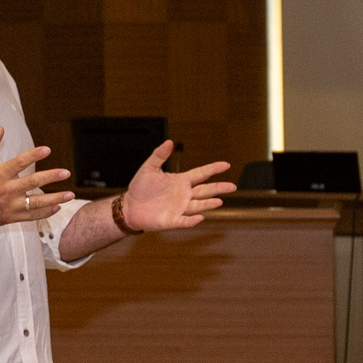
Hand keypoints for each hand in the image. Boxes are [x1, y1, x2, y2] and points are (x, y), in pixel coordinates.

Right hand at [0, 127, 69, 230]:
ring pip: (36, 202)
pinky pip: (31, 216)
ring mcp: (10, 205)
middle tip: (66, 172)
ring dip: (55, 198)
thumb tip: (1, 129)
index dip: (34, 155)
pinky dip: (45, 213)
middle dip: (52, 177)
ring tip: (70, 194)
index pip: (20, 162)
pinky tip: (56, 207)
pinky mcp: (10, 217)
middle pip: (33, 182)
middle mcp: (6, 190)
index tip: (47, 150)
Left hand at [119, 141, 235, 233]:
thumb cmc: (141, 187)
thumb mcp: (149, 168)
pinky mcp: (172, 220)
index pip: (201, 173)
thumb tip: (169, 142)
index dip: (213, 169)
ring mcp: (179, 208)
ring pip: (198, 205)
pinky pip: (184, 221)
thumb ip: (159, 155)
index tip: (226, 165)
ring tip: (219, 201)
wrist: (130, 206)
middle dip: (219, 188)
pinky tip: (199, 217)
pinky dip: (191, 220)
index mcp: (181, 180)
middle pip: (205, 190)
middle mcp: (184, 194)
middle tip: (233, 186)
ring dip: (208, 204)